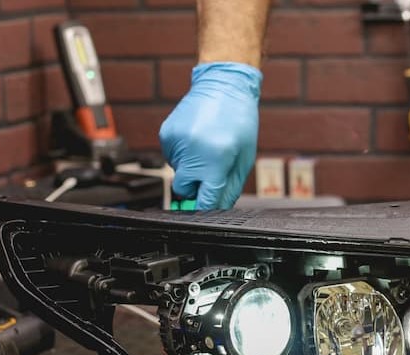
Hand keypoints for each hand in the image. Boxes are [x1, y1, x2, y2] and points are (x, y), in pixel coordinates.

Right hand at [159, 62, 261, 209]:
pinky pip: (172, 157)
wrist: (223, 85)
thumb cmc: (239, 120)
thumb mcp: (243, 158)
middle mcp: (193, 151)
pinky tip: (197, 140)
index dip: (205, 208)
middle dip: (195, 188)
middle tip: (208, 176)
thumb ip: (229, 186)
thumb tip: (217, 207)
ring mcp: (176, 142)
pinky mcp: (166, 134)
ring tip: (207, 148)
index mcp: (216, 159)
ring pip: (177, 173)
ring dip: (191, 168)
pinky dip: (184, 154)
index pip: (205, 198)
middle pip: (184, 190)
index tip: (205, 213)